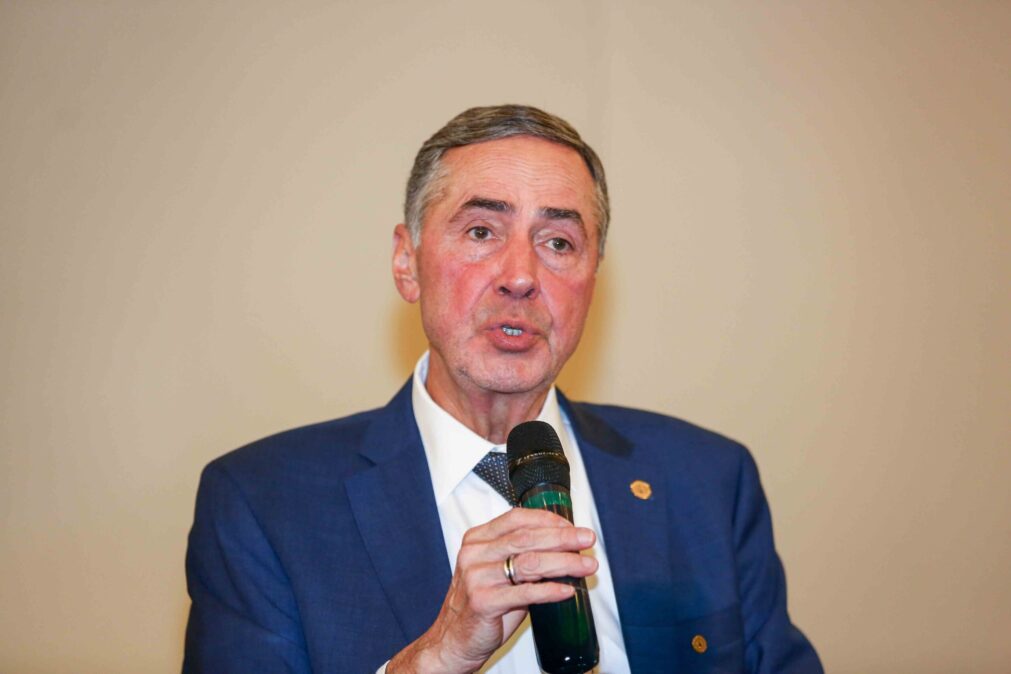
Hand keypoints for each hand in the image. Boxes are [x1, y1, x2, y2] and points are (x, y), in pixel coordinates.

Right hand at [387, 508, 597, 673]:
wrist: (453, 641)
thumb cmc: (482, 605)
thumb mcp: (498, 573)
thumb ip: (522, 557)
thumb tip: (566, 549)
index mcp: (477, 540)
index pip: (517, 518)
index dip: (548, 520)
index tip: (573, 527)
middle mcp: (474, 554)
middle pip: (527, 538)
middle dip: (563, 538)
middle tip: (588, 540)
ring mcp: (477, 577)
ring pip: (530, 563)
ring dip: (564, 562)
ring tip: (587, 566)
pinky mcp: (483, 602)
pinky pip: (525, 593)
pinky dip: (550, 591)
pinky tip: (568, 590)